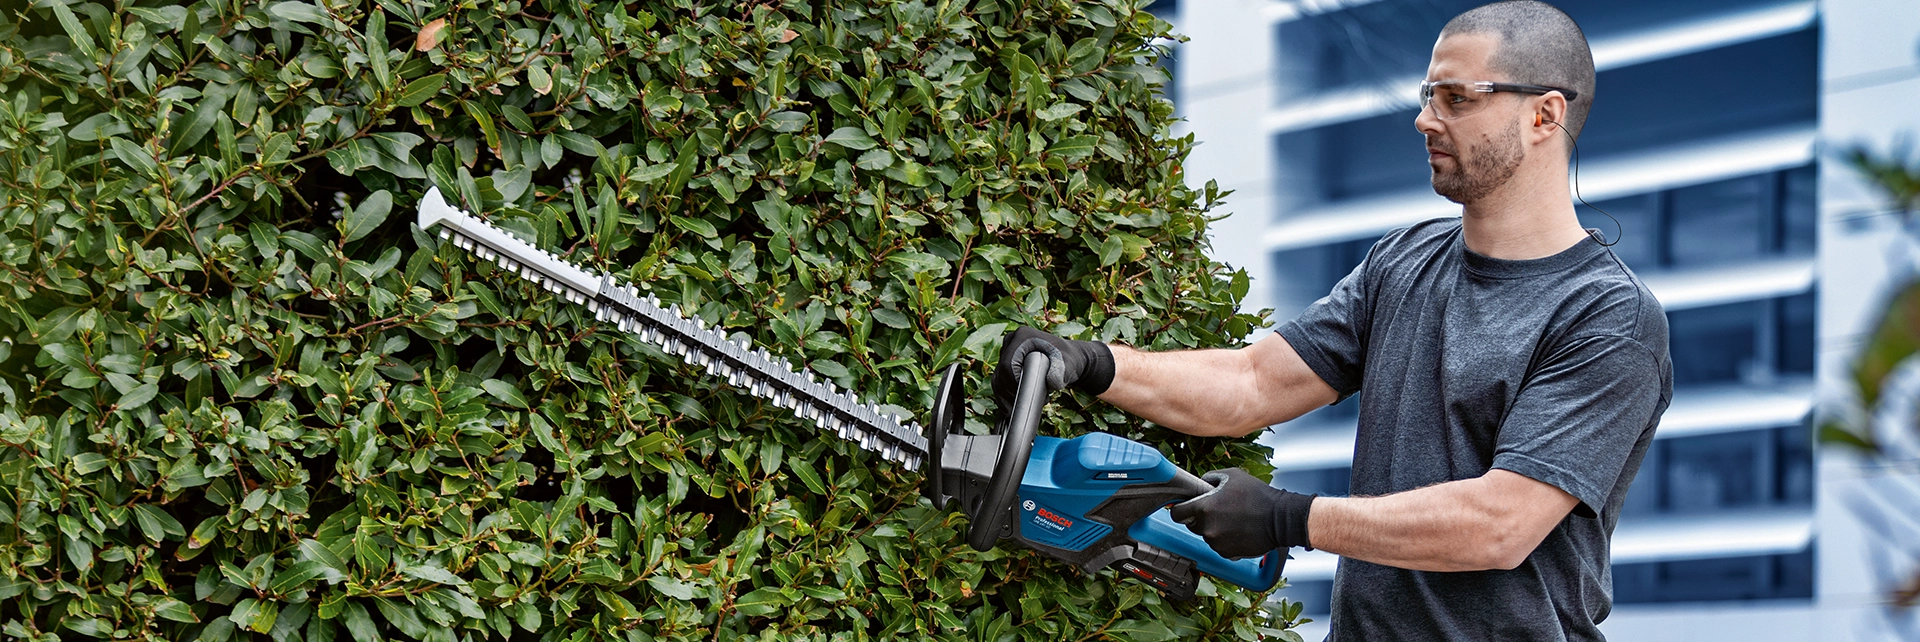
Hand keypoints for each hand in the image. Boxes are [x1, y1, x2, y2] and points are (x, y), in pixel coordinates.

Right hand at [990, 326, 1115, 411]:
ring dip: (1007, 396)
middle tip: (1028, 403)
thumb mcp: (1069, 366)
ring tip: (1025, 405)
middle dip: (1011, 392)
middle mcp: (1011, 340)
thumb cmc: (1069, 360)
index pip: (1007, 365)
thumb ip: (1061, 373)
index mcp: (1023, 336)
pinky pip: (999, 381)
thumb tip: (1051, 382)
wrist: (1069, 359)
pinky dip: (1005, 394)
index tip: (1025, 396)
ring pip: (998, 379)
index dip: (1013, 384)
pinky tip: (1014, 406)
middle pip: (1000, 373)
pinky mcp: (1007, 360)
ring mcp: (1008, 350)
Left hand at [1169, 468, 1315, 558]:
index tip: (1185, 508)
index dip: (1180, 510)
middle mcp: (1207, 528)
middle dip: (1200, 518)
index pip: (1177, 513)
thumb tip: (1200, 484)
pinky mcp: (1227, 554)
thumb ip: (1210, 478)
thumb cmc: (1258, 496)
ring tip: (1233, 519)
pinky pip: (1219, 546)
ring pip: (1207, 536)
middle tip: (1218, 510)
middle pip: (1192, 525)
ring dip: (1214, 529)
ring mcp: (1217, 543)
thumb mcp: (1232, 476)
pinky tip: (1238, 530)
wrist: (1280, 518)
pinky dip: (1225, 540)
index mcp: (1204, 508)